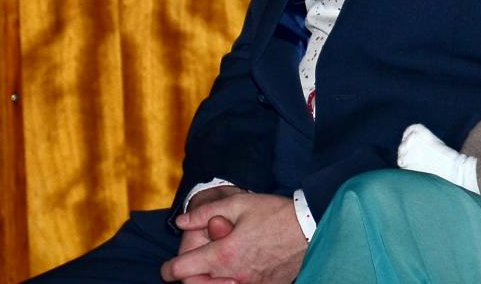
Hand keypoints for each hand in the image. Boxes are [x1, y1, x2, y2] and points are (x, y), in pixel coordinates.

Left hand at [163, 192, 305, 283]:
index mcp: (222, 254)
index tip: (170, 266)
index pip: (180, 271)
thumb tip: (181, 222)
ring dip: (210, 281)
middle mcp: (232, 275)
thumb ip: (205, 213)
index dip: (169, 269)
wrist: (311, 228)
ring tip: (215, 269)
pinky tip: (239, 271)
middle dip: (189, 278)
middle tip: (194, 266)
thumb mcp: (239, 203)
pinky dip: (232, 283)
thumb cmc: (275, 213)